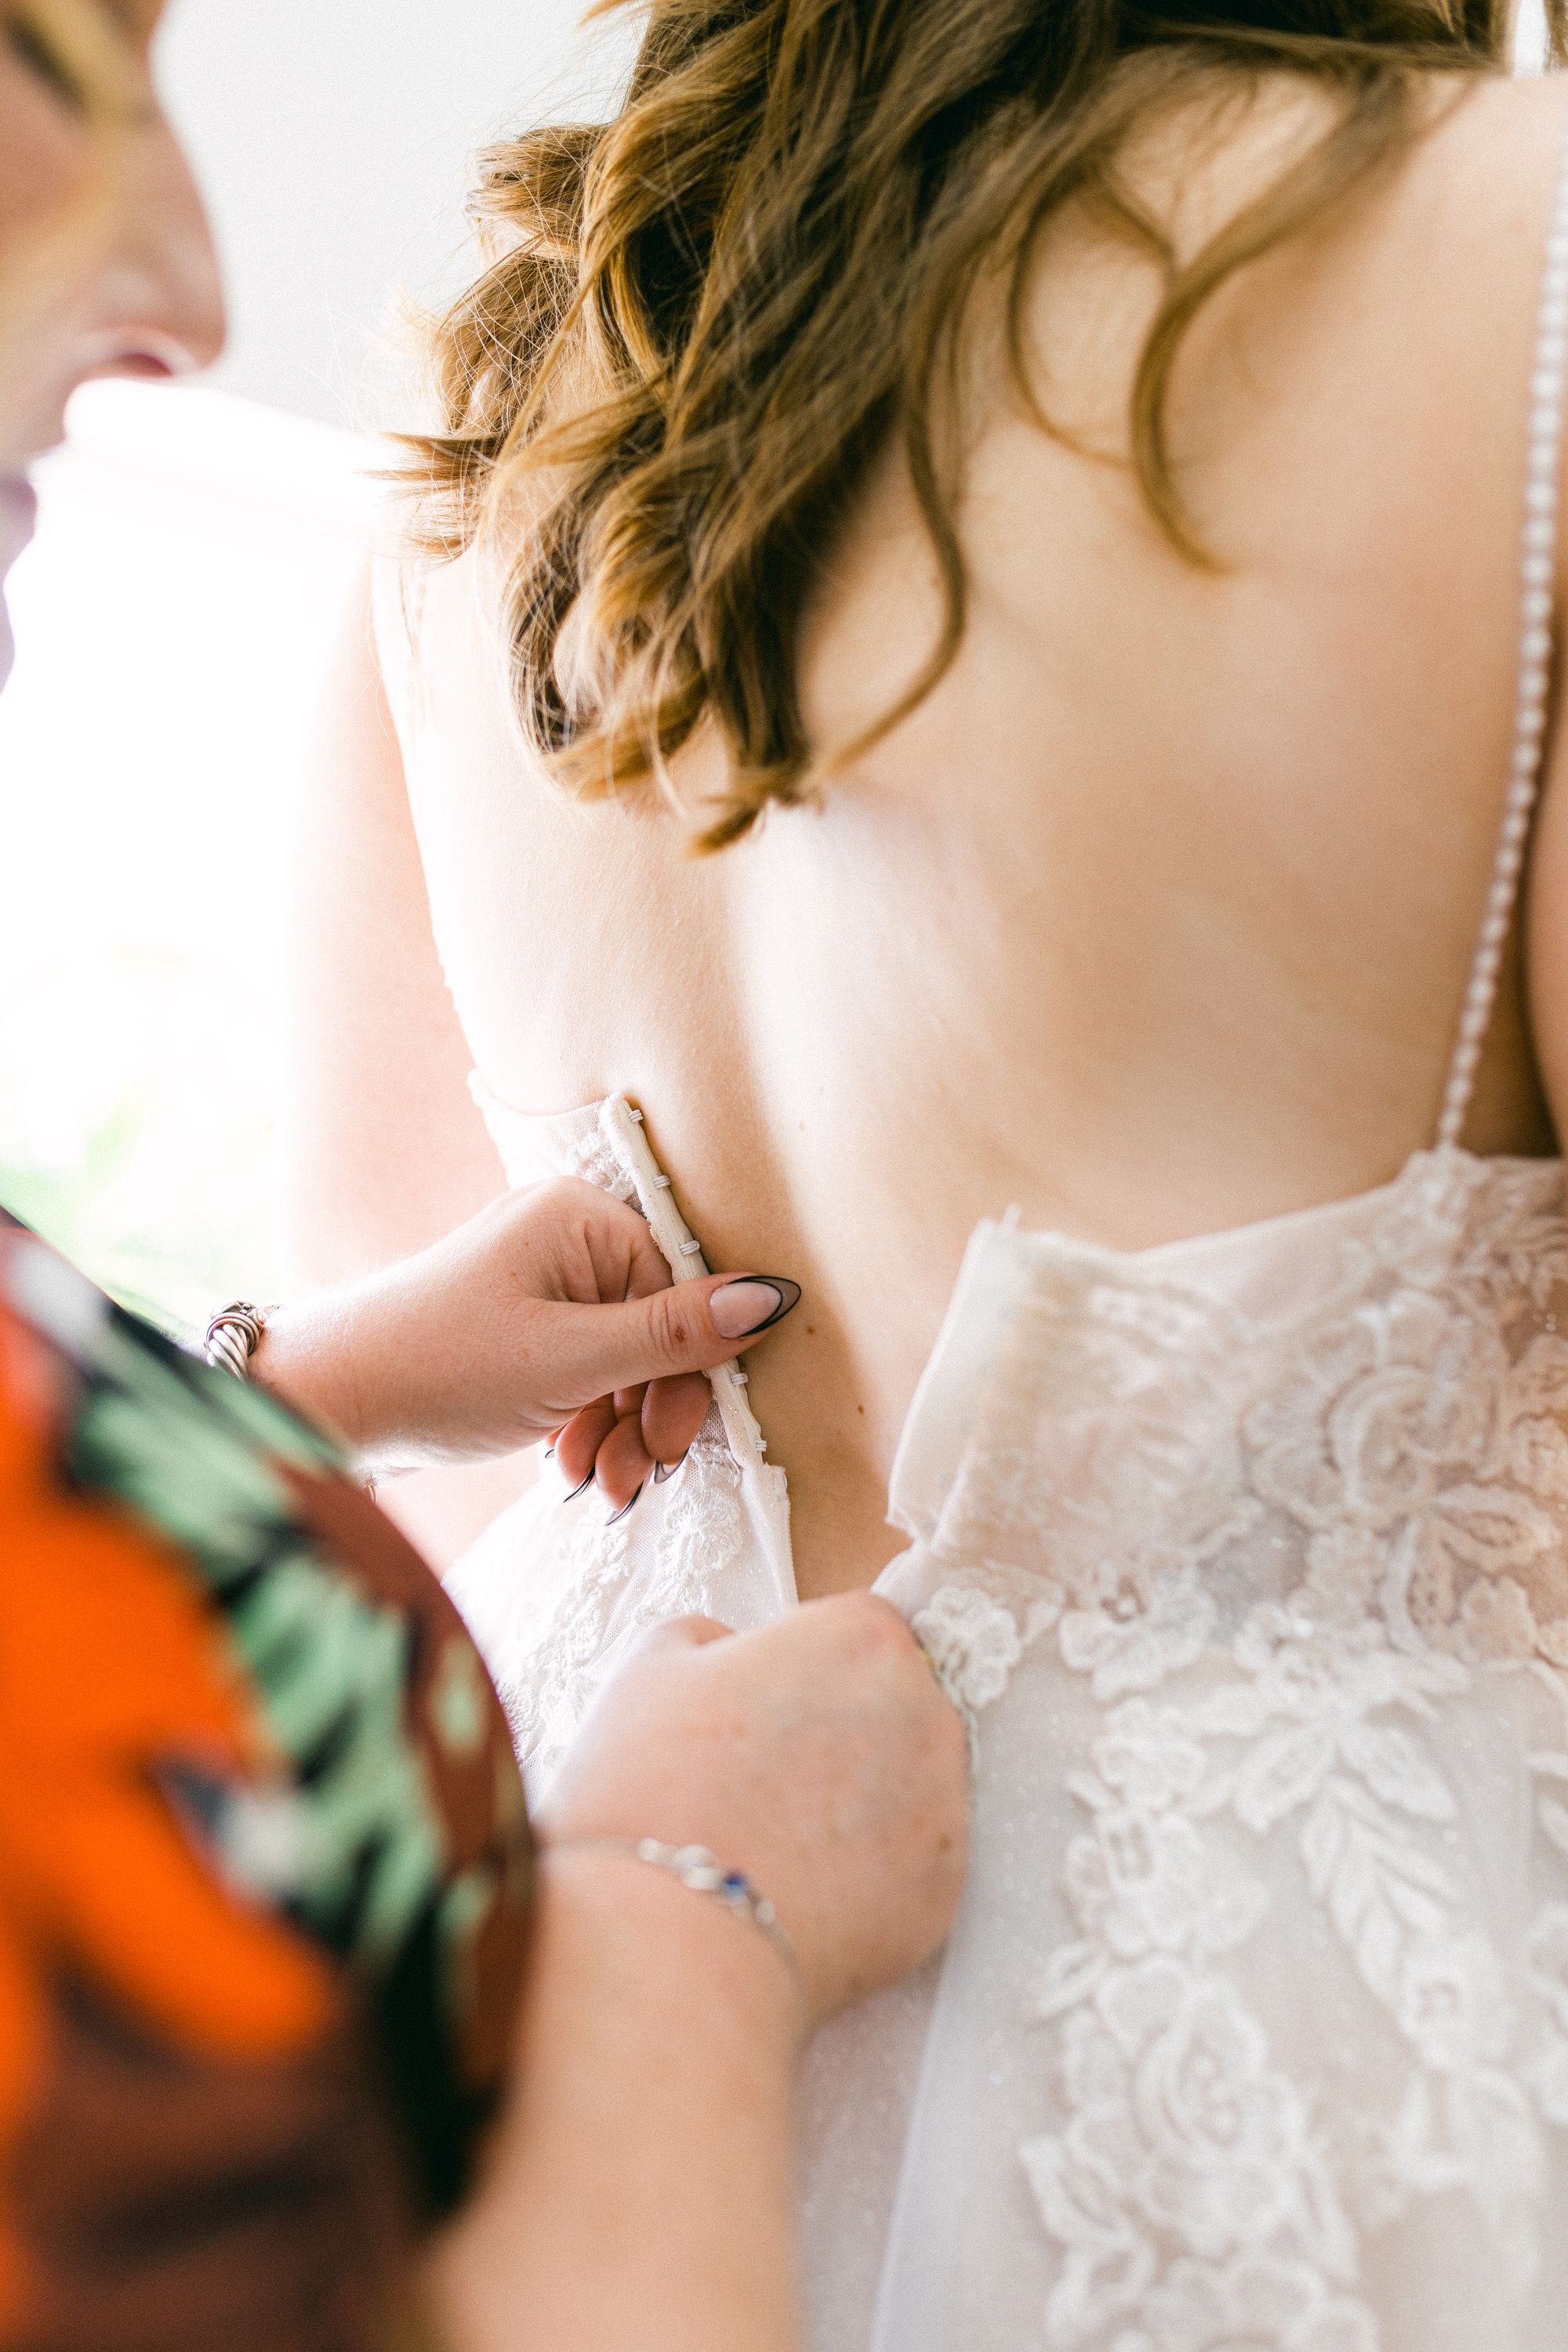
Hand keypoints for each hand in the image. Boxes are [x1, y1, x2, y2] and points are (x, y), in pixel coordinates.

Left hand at [253, 1178, 800, 1499]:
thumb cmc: (438, 1367)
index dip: (688, 1375)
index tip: (674, 1445)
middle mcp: (563, 1238)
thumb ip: (674, 1335)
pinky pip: (582, 1372)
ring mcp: (537, 1283)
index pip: (681, 1291)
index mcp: (581, 1218)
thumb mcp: (569, 1361)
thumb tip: (775, 1296)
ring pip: (619, 1362)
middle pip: (654, 1331)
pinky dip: (583, 1424)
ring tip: (592, 1488)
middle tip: (632, 1480)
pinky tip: (566, 1469)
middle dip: (649, 1415)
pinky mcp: (517, 1328)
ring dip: (618, 1432)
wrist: (324, 1402)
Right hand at [540, 1597, 970, 2026]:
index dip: (805, 1667)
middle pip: (895, 1703)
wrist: (670, 1942)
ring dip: (863, 1800)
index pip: (856, 1629)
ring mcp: (945, 1805)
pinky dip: (869, 1874)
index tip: (764, 1708)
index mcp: (863, 1638)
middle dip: (844, 1731)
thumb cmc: (652, 1791)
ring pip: (909, 1784)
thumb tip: (739, 1653)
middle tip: (767, 1778)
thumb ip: (714, 1636)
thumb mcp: (654, 1668)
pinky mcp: (945, 1892)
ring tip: (780, 1840)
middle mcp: (927, 1710)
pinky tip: (804, 1889)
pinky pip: (910, 1865)